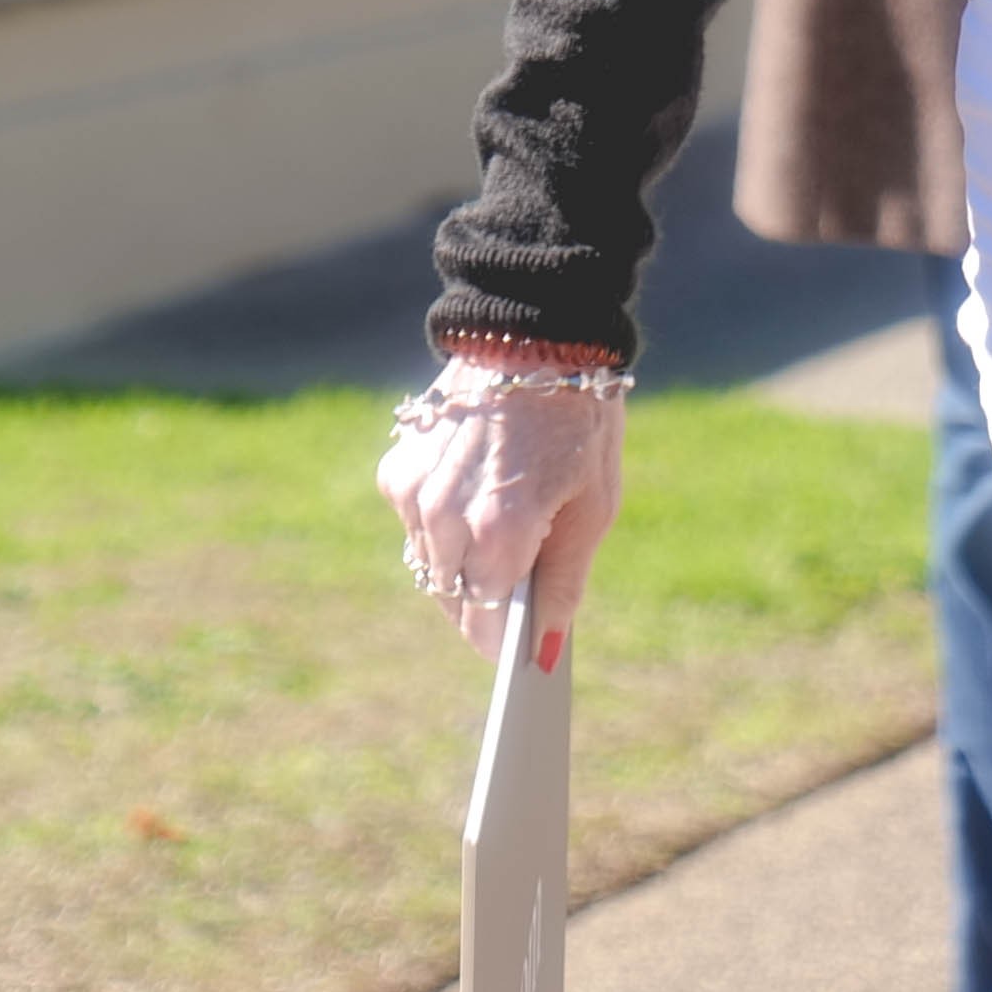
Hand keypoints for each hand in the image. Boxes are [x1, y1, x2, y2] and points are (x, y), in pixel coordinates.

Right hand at [379, 356, 628, 662]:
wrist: (536, 337)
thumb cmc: (580, 421)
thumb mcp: (594, 506)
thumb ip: (565, 582)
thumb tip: (544, 651)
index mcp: (499, 528)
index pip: (485, 621)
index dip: (503, 640)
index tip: (516, 654)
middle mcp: (444, 516)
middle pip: (452, 598)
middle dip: (484, 605)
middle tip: (520, 588)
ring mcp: (413, 493)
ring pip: (429, 566)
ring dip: (462, 567)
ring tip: (505, 534)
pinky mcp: (398, 470)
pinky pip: (416, 527)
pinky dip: (442, 528)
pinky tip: (477, 497)